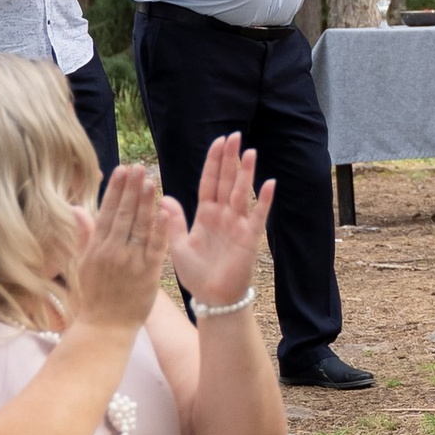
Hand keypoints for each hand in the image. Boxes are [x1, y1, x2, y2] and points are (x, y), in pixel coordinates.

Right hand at [68, 163, 177, 332]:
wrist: (106, 326)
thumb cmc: (95, 294)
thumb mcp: (84, 263)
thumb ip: (85, 234)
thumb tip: (77, 208)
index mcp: (97, 247)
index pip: (108, 211)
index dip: (116, 189)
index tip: (122, 169)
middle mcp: (113, 251)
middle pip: (124, 214)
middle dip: (132, 189)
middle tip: (139, 167)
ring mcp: (131, 262)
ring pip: (140, 226)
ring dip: (146, 202)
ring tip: (151, 181)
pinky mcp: (149, 273)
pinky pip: (156, 247)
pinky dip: (160, 229)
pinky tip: (165, 210)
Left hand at [167, 130, 273, 310]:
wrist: (212, 298)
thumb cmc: (195, 273)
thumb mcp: (177, 245)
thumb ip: (173, 221)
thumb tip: (163, 197)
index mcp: (205, 215)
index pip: (209, 182)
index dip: (213, 162)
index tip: (218, 141)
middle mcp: (223, 215)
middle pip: (227, 181)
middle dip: (230, 159)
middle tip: (236, 136)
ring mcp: (238, 225)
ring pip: (242, 193)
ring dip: (246, 173)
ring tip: (250, 152)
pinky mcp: (249, 238)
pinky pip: (259, 216)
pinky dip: (265, 201)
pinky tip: (270, 184)